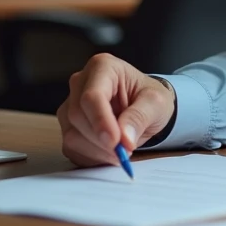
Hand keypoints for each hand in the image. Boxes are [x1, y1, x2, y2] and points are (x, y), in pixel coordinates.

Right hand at [57, 53, 174, 166]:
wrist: (145, 108)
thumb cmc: (149, 99)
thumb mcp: (156, 103)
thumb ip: (140, 117)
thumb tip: (124, 138)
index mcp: (102, 67)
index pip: (91, 96)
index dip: (100, 121)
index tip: (115, 141)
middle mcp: (80, 84)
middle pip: (78, 116)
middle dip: (101, 139)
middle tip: (124, 151)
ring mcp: (70, 106)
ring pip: (71, 134)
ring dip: (98, 151)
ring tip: (122, 151)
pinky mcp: (68, 127)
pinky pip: (71, 148)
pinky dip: (92, 157)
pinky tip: (109, 154)